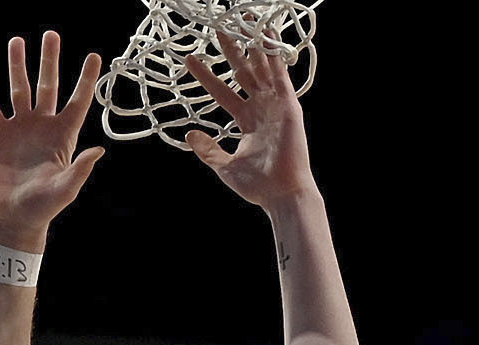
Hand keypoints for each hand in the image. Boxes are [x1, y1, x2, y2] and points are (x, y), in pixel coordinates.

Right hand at [0, 32, 104, 249]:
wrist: (15, 217)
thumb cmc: (44, 207)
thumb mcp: (65, 190)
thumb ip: (80, 169)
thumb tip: (98, 150)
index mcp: (63, 135)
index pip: (78, 101)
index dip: (86, 79)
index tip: (94, 56)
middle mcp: (43, 126)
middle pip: (48, 86)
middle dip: (49, 61)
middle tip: (51, 35)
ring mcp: (20, 128)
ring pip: (20, 90)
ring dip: (18, 66)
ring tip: (16, 41)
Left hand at [183, 31, 316, 208]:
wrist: (280, 193)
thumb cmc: (257, 185)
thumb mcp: (224, 166)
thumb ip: (208, 150)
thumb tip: (190, 135)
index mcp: (247, 120)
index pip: (223, 91)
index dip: (207, 76)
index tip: (190, 60)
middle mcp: (262, 107)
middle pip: (243, 71)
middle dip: (231, 49)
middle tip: (217, 26)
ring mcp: (275, 103)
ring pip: (261, 65)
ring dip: (252, 41)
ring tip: (242, 17)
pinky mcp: (288, 103)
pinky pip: (279, 71)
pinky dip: (273, 51)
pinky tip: (264, 32)